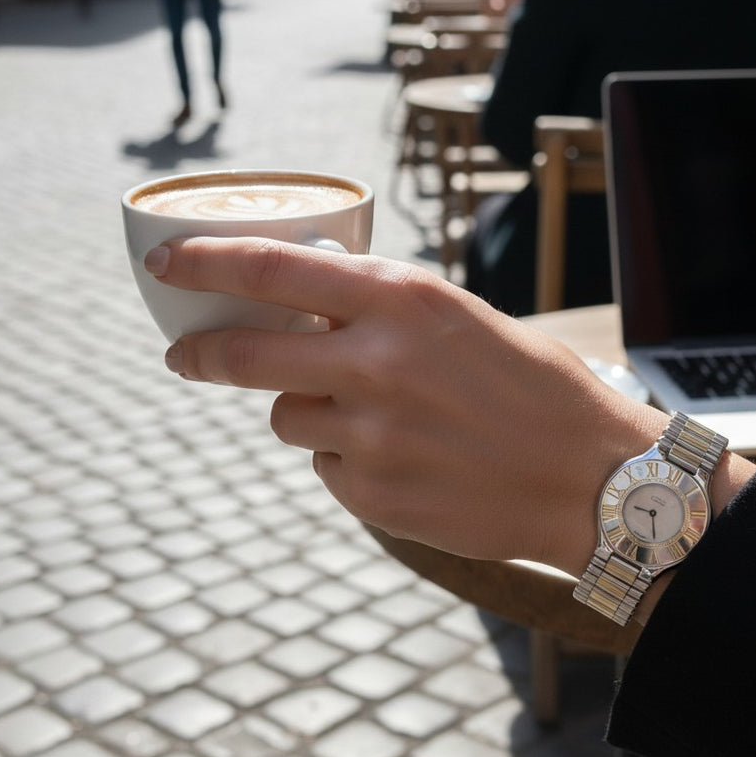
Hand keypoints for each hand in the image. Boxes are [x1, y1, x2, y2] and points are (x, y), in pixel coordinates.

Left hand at [145, 236, 671, 575]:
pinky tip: (404, 458)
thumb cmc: (532, 385)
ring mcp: (370, 434)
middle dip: (200, 354)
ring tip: (377, 417)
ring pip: (286, 416)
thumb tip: (307, 306)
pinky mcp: (372, 494)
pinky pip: (326, 466)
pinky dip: (346, 458)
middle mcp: (376, 361)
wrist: (591, 478)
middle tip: (181, 354)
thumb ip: (379, 310)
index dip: (205, 262)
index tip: (164, 264)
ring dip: (306, 410)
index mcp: (402, 298)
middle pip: (246, 352)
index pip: (274, 267)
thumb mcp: (458, 317)